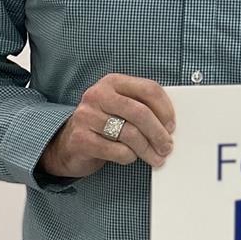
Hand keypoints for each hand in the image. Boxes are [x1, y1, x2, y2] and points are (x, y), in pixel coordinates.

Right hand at [39, 74, 176, 179]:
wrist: (68, 144)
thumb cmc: (103, 124)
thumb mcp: (120, 108)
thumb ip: (142, 108)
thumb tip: (170, 126)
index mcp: (113, 82)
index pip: (148, 89)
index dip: (166, 109)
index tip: (172, 126)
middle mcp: (97, 95)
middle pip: (140, 113)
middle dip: (159, 133)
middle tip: (167, 147)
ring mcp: (86, 116)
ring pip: (130, 134)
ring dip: (148, 149)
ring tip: (155, 157)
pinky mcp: (81, 139)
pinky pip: (117, 151)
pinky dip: (129, 157)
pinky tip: (130, 157)